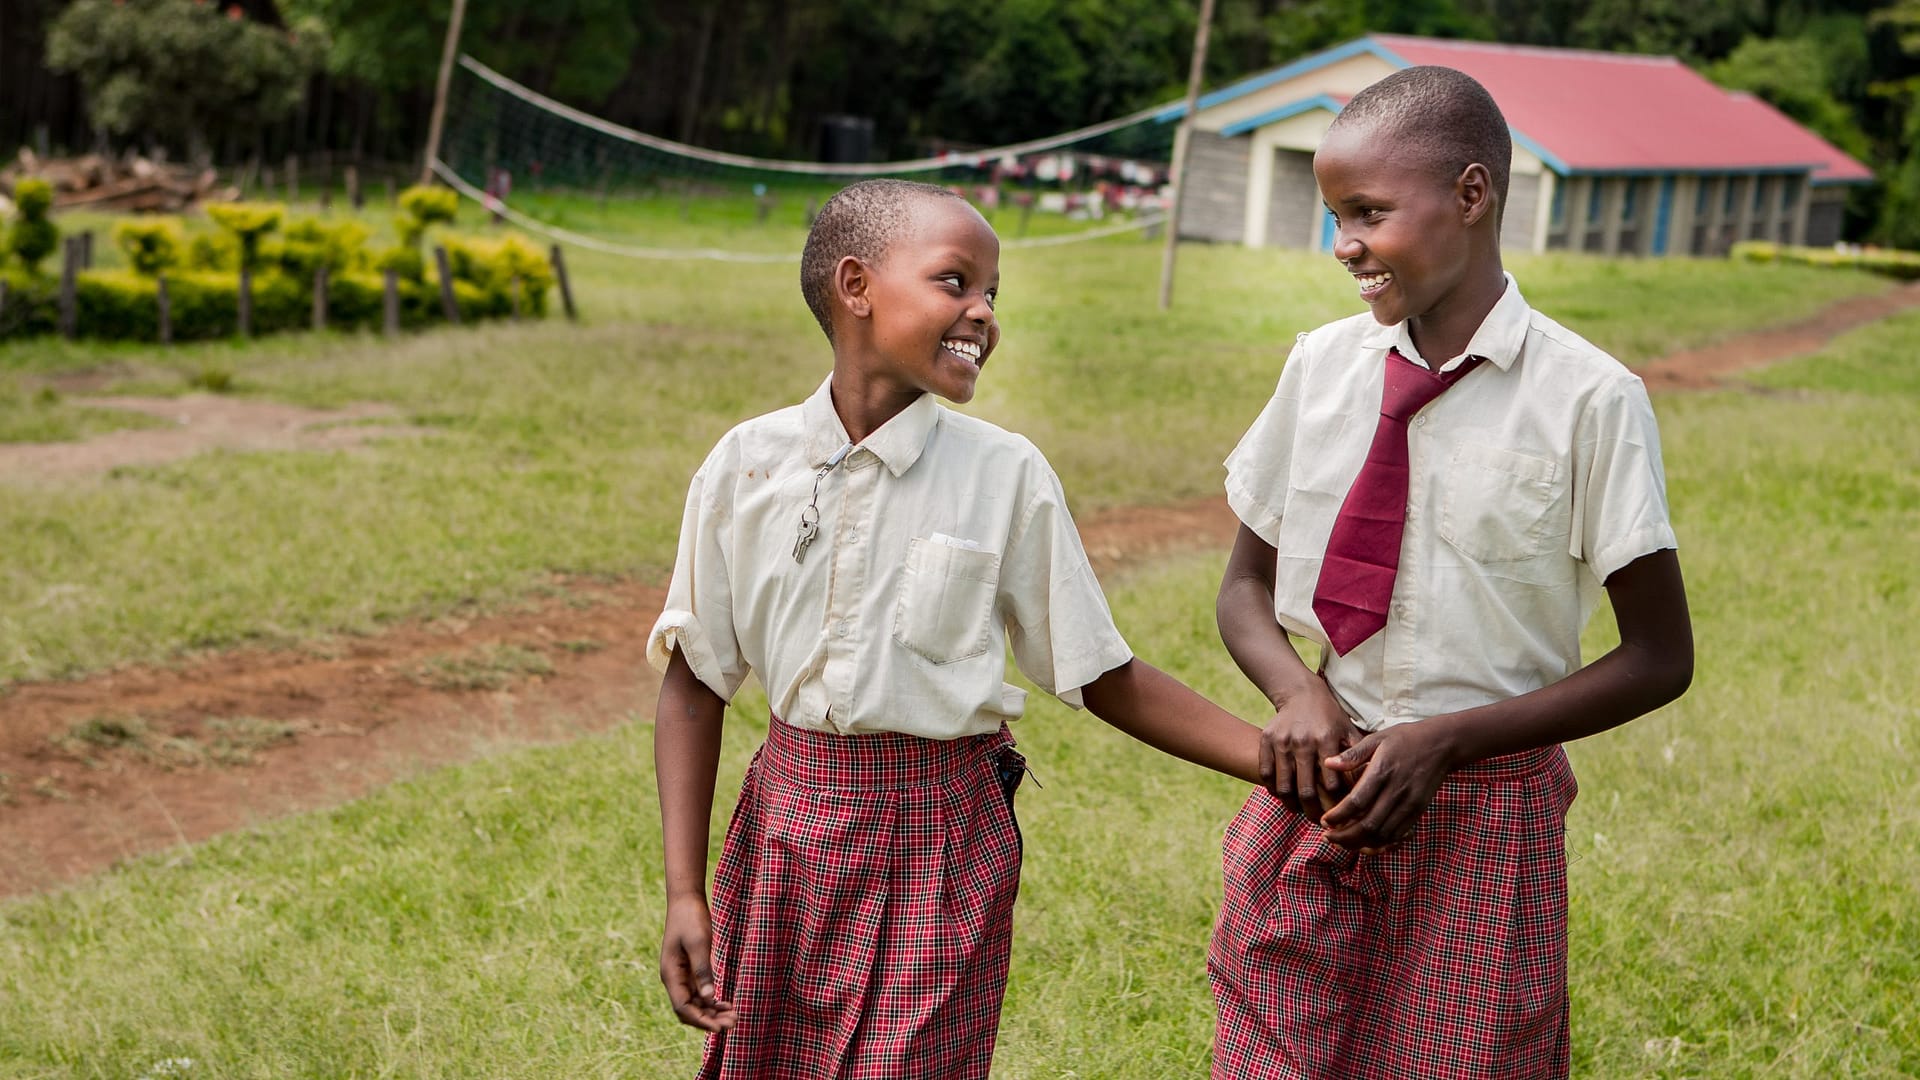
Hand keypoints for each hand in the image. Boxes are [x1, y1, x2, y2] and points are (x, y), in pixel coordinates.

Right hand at [660, 894, 736, 1031]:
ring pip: (695, 1003)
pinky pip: (699, 993)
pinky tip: (727, 1004)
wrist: (686, 899)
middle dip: (709, 1020)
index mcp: (670, 974)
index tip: (720, 1028)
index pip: (683, 1007)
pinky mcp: (689, 969)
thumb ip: (703, 970)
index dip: (701, 1020)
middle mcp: (673, 978)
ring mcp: (681, 975)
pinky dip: (712, 1001)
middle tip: (733, 1023)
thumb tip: (709, 997)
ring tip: (734, 1016)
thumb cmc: (691, 918)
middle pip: (689, 1010)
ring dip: (712, 1012)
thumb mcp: (699, 943)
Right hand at [1259, 680, 1363, 821]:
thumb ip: (1358, 755)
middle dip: (1313, 812)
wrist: (1300, 693)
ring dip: (1291, 805)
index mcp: (1326, 740)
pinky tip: (1284, 797)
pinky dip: (1273, 790)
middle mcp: (1303, 741)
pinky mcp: (1266, 741)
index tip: (1340, 815)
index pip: (1330, 783)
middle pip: (1305, 789)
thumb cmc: (1330, 716)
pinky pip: (1266, 774)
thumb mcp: (1348, 730)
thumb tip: (1372, 782)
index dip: (1335, 803)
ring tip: (1301, 812)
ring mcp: (1282, 741)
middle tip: (1321, 824)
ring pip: (1283, 785)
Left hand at [1319, 722, 1455, 852]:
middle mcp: (1397, 791)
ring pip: (1383, 834)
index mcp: (1383, 771)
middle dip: (1345, 836)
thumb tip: (1327, 764)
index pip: (1356, 802)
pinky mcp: (1418, 810)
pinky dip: (1380, 842)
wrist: (1442, 745)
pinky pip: (1398, 834)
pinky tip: (1366, 840)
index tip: (1324, 821)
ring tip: (1343, 841)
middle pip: (1369, 825)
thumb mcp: (1377, 738)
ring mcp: (1410, 803)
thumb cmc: (1405, 739)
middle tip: (1328, 837)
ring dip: (1361, 843)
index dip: (1338, 816)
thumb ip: (1352, 754)